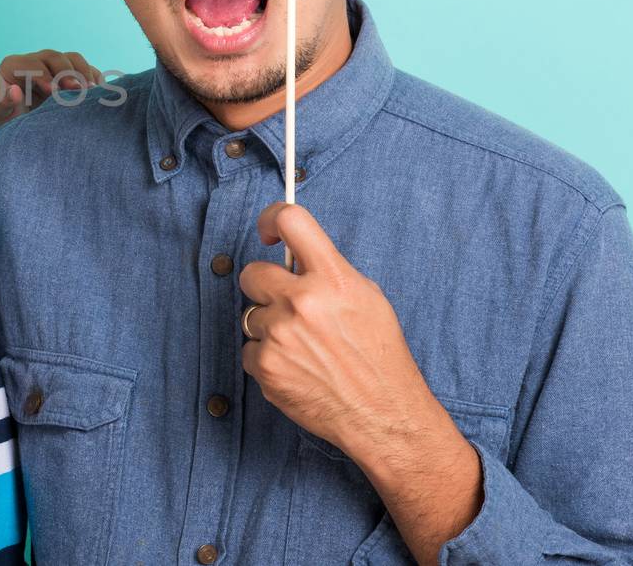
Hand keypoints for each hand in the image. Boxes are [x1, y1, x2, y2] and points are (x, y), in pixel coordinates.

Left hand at [0, 50, 102, 150]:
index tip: (52, 92)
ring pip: (73, 60)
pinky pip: (86, 71)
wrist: (11, 131)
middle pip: (55, 58)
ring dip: (84, 74)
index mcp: (14, 66)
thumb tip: (14, 92)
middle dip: (67, 73)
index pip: (32, 63)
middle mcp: (35, 62)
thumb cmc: (1, 122)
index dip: (44, 75)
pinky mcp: (69, 78)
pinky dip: (95, 79)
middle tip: (77, 91)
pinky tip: (99, 94)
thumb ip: (1, 103)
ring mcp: (54, 68)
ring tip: (91, 92)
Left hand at [238, 204, 455, 458]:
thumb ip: (328, 272)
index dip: (272, 218)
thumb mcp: (367, 298)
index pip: (292, 221)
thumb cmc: (379, 355)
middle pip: (252, 273)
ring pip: (250, 315)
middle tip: (288, 306)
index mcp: (333, 278)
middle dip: (265, 287)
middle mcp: (302, 302)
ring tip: (303, 347)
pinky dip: (267, 359)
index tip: (270, 233)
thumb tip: (292, 257)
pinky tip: (297, 368)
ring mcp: (279, 335)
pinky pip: (249, 349)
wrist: (383, 414)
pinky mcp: (265, 366)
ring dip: (269, 327)